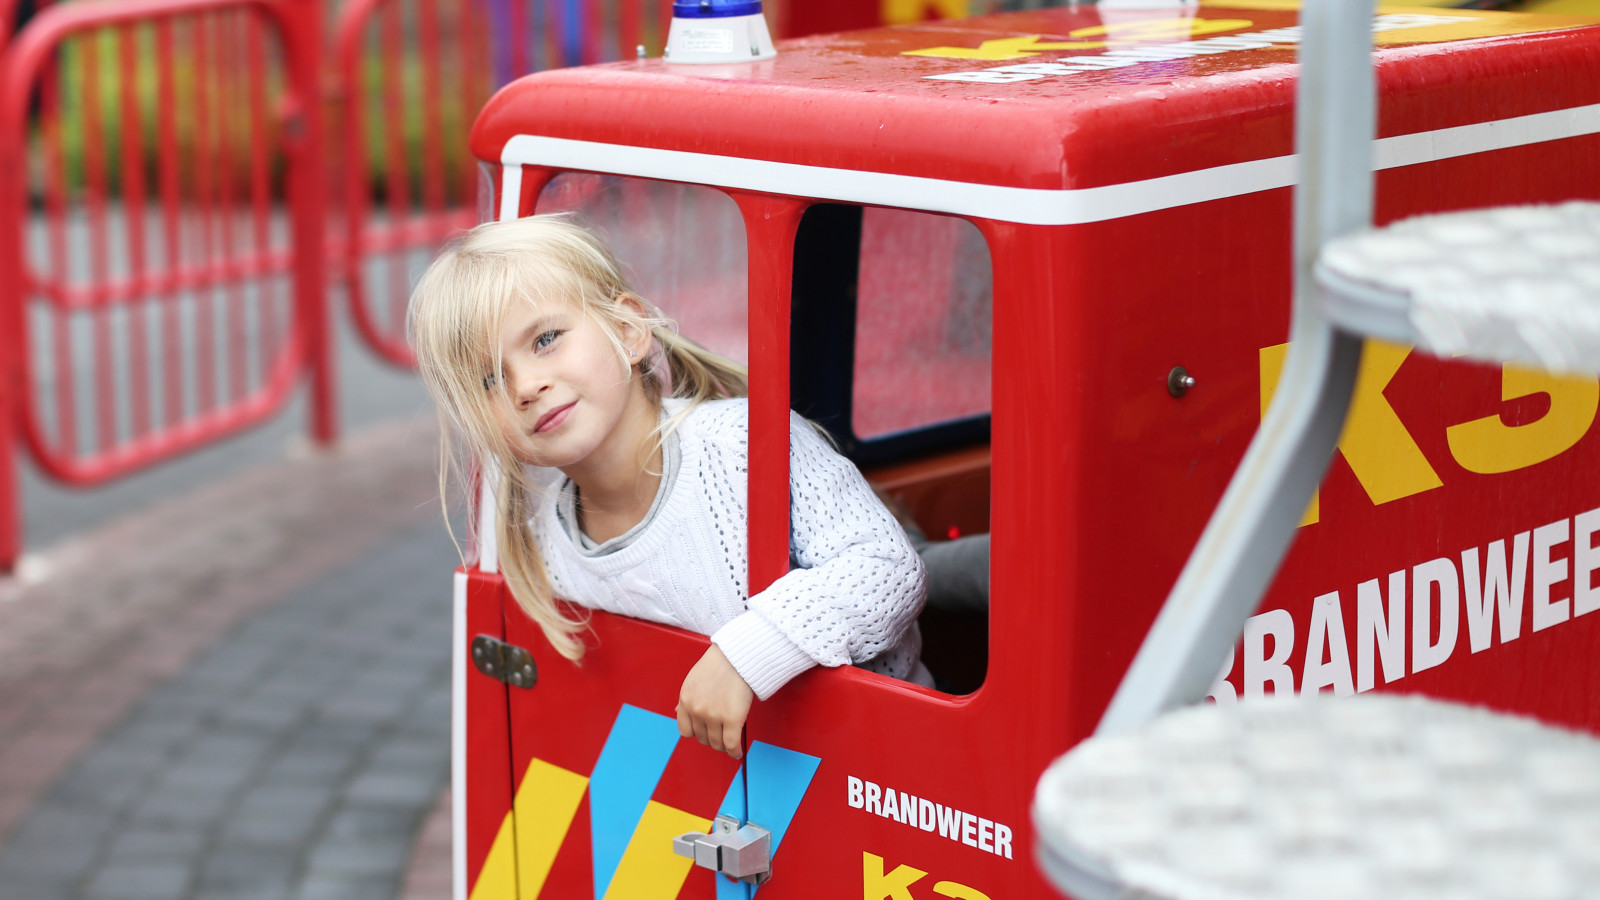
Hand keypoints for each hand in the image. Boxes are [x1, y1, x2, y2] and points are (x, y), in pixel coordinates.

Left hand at [676, 644, 753, 759]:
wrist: (738, 656)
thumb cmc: (719, 664)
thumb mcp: (693, 680)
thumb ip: (686, 699)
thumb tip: (678, 712)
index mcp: (686, 700)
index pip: (685, 731)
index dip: (697, 733)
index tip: (705, 732)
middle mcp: (697, 711)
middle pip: (702, 738)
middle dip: (711, 738)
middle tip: (720, 736)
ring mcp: (714, 716)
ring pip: (716, 743)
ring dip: (723, 746)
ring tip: (730, 744)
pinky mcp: (732, 719)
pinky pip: (731, 744)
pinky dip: (734, 752)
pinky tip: (737, 752)